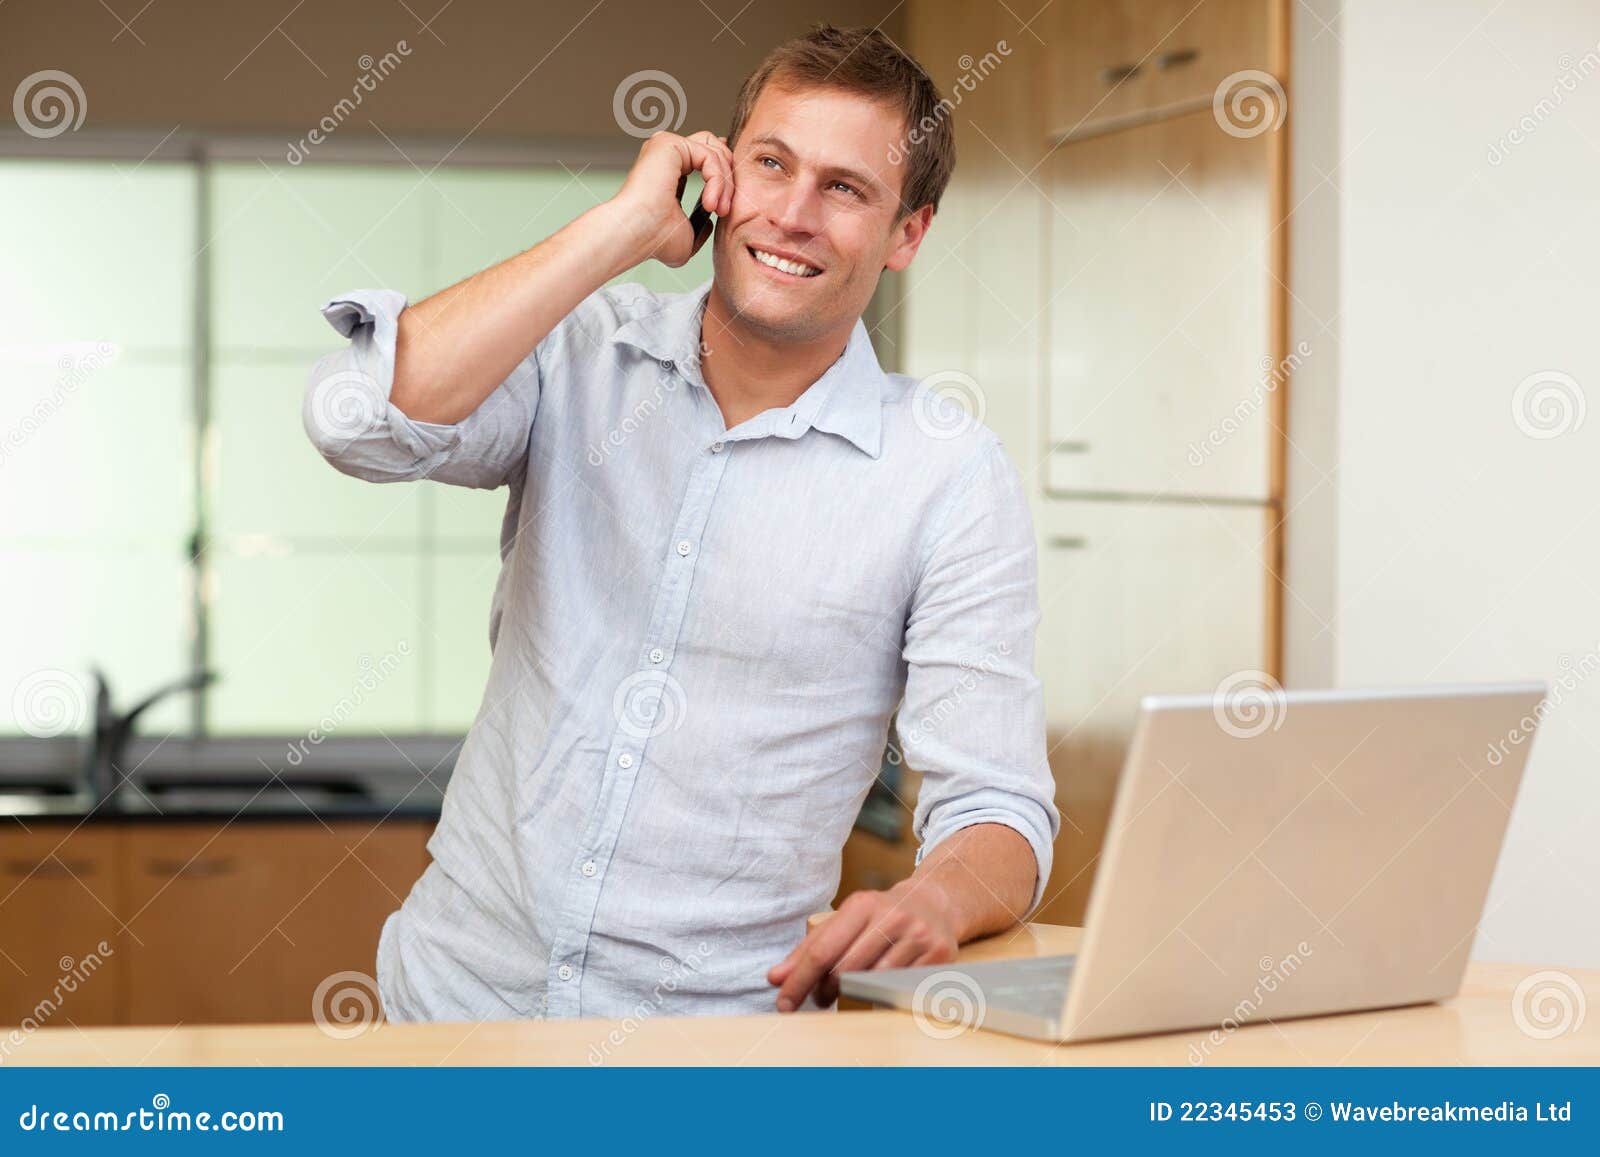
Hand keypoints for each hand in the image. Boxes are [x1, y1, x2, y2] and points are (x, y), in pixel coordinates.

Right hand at [611, 129, 735, 268]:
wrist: (637, 236)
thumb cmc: (655, 241)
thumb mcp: (687, 235)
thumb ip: (700, 223)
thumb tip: (710, 213)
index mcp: (668, 170)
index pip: (705, 158)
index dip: (724, 176)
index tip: (726, 206)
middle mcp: (665, 154)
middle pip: (714, 148)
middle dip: (728, 178)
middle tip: (725, 210)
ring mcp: (666, 146)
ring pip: (715, 152)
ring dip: (725, 184)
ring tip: (719, 210)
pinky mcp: (670, 144)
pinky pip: (709, 156)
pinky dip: (717, 180)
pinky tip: (710, 203)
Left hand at [767, 880, 959, 1011]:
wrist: (934, 903)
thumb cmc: (880, 915)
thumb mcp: (845, 920)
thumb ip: (809, 948)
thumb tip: (776, 978)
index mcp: (862, 904)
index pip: (822, 950)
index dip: (799, 981)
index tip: (784, 1003)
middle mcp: (891, 917)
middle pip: (845, 970)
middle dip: (824, 990)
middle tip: (820, 997)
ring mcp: (917, 936)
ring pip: (872, 981)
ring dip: (851, 995)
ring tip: (845, 992)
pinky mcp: (938, 954)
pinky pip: (900, 987)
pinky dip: (882, 994)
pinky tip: (877, 989)